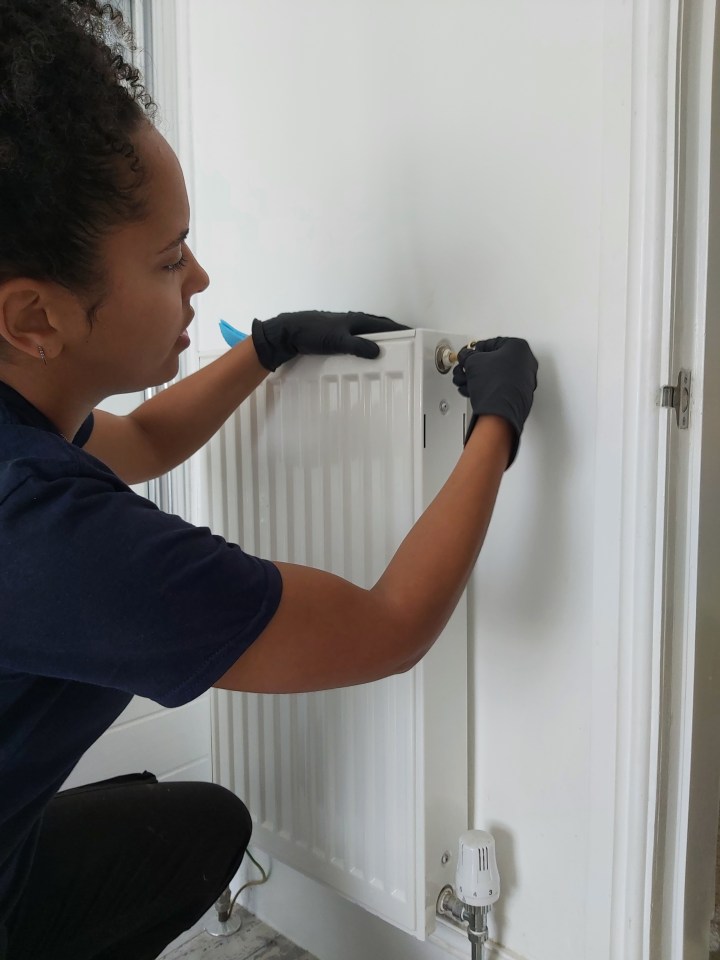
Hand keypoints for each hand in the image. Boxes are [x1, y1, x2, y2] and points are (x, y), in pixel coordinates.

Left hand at [251, 311, 408, 371]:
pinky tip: (365, 356)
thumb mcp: (337, 341)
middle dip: (394, 335)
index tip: (416, 337)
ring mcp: (344, 329)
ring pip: (368, 334)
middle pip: (379, 328)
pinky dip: (366, 346)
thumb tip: (378, 352)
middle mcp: (353, 322)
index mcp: (357, 320)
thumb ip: (357, 346)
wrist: (288, 332)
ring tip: (391, 353)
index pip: (386, 325)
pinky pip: (358, 341)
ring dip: (380, 341)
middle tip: (407, 347)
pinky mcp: (335, 337)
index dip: (402, 330)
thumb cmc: (312, 333)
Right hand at [452, 337, 537, 466]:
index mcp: (518, 347)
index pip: (492, 342)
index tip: (468, 354)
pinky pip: (500, 387)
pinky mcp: (519, 395)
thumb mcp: (473, 361)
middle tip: (466, 369)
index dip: (475, 350)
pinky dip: (486, 387)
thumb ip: (468, 355)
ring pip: (496, 375)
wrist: (500, 412)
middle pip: (494, 360)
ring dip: (477, 378)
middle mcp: (525, 362)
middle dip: (475, 366)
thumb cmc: (494, 385)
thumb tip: (467, 356)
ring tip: (466, 382)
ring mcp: (524, 380)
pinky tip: (473, 390)